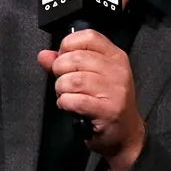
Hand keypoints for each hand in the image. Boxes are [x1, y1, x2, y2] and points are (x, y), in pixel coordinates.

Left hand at [38, 28, 144, 170]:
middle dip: (60, 70)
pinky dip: (65, 103)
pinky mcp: (107, 110)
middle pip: (77, 58)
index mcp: (115, 56)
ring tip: (66, 94)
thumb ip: (66, 63)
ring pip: (73, 79)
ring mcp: (114, 90)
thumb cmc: (108, 103)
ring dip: (61, 88)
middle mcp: (117, 70)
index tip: (63, 57)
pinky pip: (75, 100)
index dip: (68, 45)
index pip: (88, 36)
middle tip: (62, 81)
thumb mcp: (92, 77)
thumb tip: (44, 55)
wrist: (125, 134)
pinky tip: (69, 106)